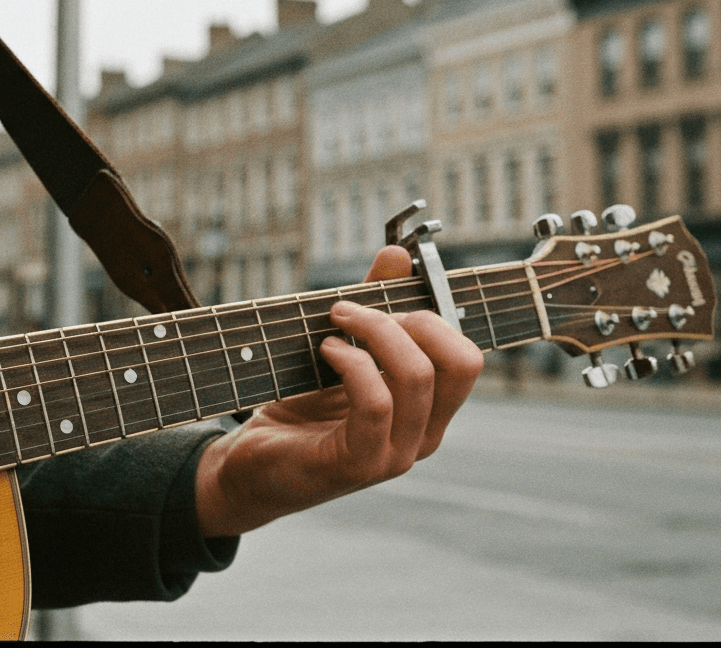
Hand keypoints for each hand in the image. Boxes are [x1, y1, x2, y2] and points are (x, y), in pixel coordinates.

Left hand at [195, 246, 482, 536]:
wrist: (252, 466)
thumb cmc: (300, 408)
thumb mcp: (342, 349)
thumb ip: (374, 306)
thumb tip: (397, 255)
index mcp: (428, 410)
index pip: (467, 358)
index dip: (435, 315)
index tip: (386, 299)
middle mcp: (424, 435)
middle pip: (460, 363)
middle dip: (412, 318)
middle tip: (359, 311)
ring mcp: (396, 454)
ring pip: (417, 376)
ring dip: (374, 332)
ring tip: (335, 322)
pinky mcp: (361, 464)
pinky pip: (376, 402)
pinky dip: (351, 362)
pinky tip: (325, 351)